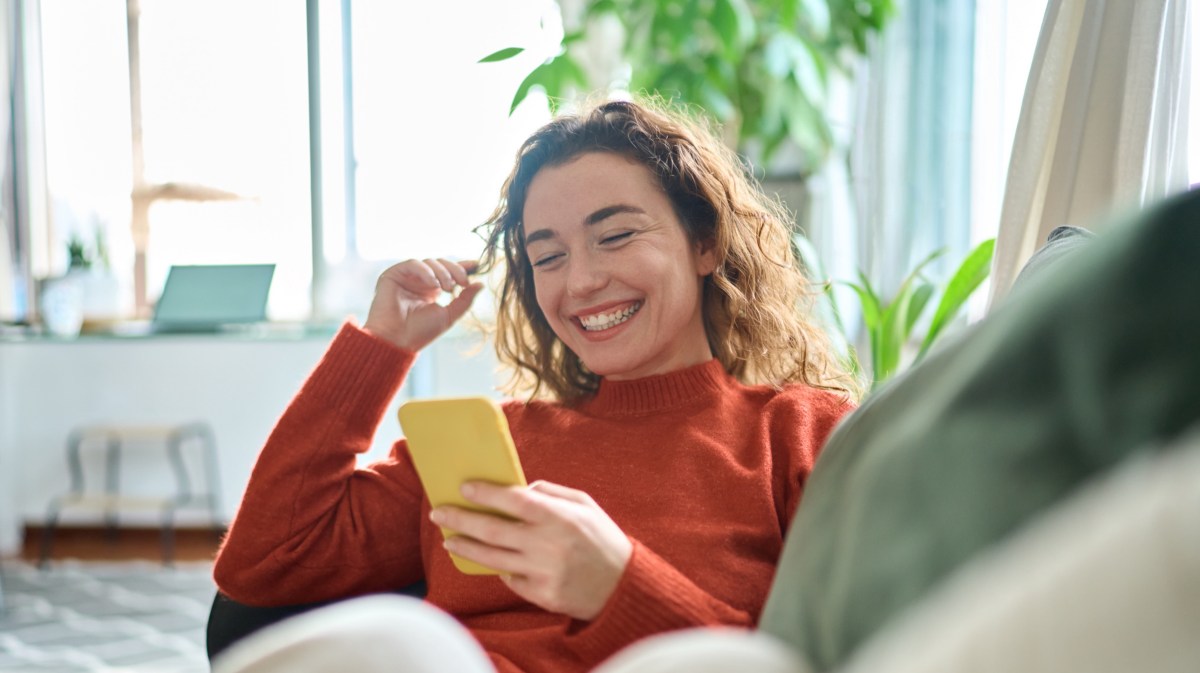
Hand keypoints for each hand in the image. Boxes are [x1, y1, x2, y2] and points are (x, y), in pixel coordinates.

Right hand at [363, 258, 483, 351]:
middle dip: (455, 270)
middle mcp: (419, 281)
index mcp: (431, 290)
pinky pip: (413, 263)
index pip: (448, 272)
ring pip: (429, 262)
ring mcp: (406, 277)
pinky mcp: (393, 275)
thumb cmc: (420, 333)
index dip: (462, 266)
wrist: (397, 341)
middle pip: (441, 264)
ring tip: (447, 288)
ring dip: (442, 272)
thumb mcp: (449, 315)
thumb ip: (465, 300)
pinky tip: (433, 284)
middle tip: (463, 283)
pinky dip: (426, 271)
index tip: (477, 264)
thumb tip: (481, 284)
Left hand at [430, 481, 633, 620]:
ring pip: (492, 558)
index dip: (486, 493)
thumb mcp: (585, 505)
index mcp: (559, 517)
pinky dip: (499, 568)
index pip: (513, 500)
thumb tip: (520, 488)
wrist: (623, 586)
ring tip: (448, 540)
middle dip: (461, 519)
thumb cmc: (602, 539)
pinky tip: (491, 560)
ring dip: (466, 547)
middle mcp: (547, 544)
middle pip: (492, 530)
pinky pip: (510, 579)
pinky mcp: (540, 594)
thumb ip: (552, 493)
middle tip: (439, 513)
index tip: (464, 487)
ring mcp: (542, 572)